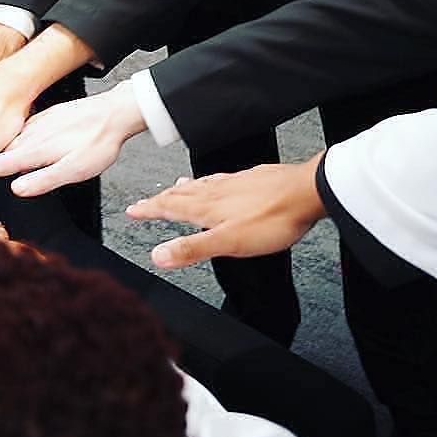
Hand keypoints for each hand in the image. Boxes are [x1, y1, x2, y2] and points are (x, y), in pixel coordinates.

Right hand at [0, 83, 144, 195]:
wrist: (113, 112)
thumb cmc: (97, 142)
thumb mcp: (74, 169)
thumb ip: (43, 179)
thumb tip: (16, 189)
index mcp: (36, 149)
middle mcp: (32, 134)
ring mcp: (38, 124)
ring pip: (5, 139)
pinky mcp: (45, 117)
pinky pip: (17, 131)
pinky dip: (4, 138)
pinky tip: (4, 140)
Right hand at [126, 154, 326, 268]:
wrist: (305, 192)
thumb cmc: (271, 218)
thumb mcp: (228, 243)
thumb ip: (192, 248)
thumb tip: (157, 255)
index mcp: (206, 208)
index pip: (169, 207)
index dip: (148, 210)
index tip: (132, 211)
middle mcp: (216, 192)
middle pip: (179, 195)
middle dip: (159, 199)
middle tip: (144, 203)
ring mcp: (233, 184)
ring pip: (199, 186)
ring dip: (181, 190)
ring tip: (173, 189)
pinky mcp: (250, 181)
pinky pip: (219, 181)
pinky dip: (206, 183)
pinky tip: (216, 183)